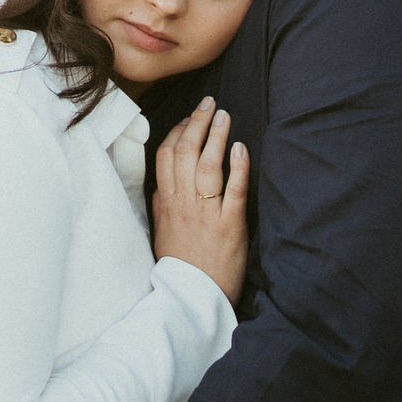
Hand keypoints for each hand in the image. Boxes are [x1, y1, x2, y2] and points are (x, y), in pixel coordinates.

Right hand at [153, 98, 247, 301]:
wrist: (192, 298)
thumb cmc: (180, 265)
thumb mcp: (161, 232)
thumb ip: (161, 205)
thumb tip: (161, 183)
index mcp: (166, 203)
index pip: (166, 156)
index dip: (178, 131)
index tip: (189, 118)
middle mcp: (183, 203)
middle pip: (186, 152)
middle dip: (197, 123)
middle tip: (210, 103)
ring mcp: (206, 213)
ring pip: (208, 165)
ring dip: (217, 136)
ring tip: (224, 116)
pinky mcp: (230, 225)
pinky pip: (234, 190)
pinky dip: (238, 166)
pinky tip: (241, 148)